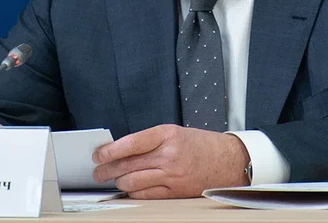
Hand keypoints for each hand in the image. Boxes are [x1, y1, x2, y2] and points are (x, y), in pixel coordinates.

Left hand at [92, 124, 249, 198]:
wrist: (228, 160)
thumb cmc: (201, 145)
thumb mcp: (175, 133)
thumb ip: (150, 141)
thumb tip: (121, 151)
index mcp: (168, 134)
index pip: (131, 143)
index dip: (110, 150)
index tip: (99, 154)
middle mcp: (169, 155)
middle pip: (129, 164)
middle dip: (108, 169)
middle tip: (98, 170)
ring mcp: (173, 175)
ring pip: (134, 181)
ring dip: (119, 182)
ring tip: (112, 180)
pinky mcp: (175, 191)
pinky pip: (146, 194)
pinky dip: (133, 193)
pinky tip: (128, 189)